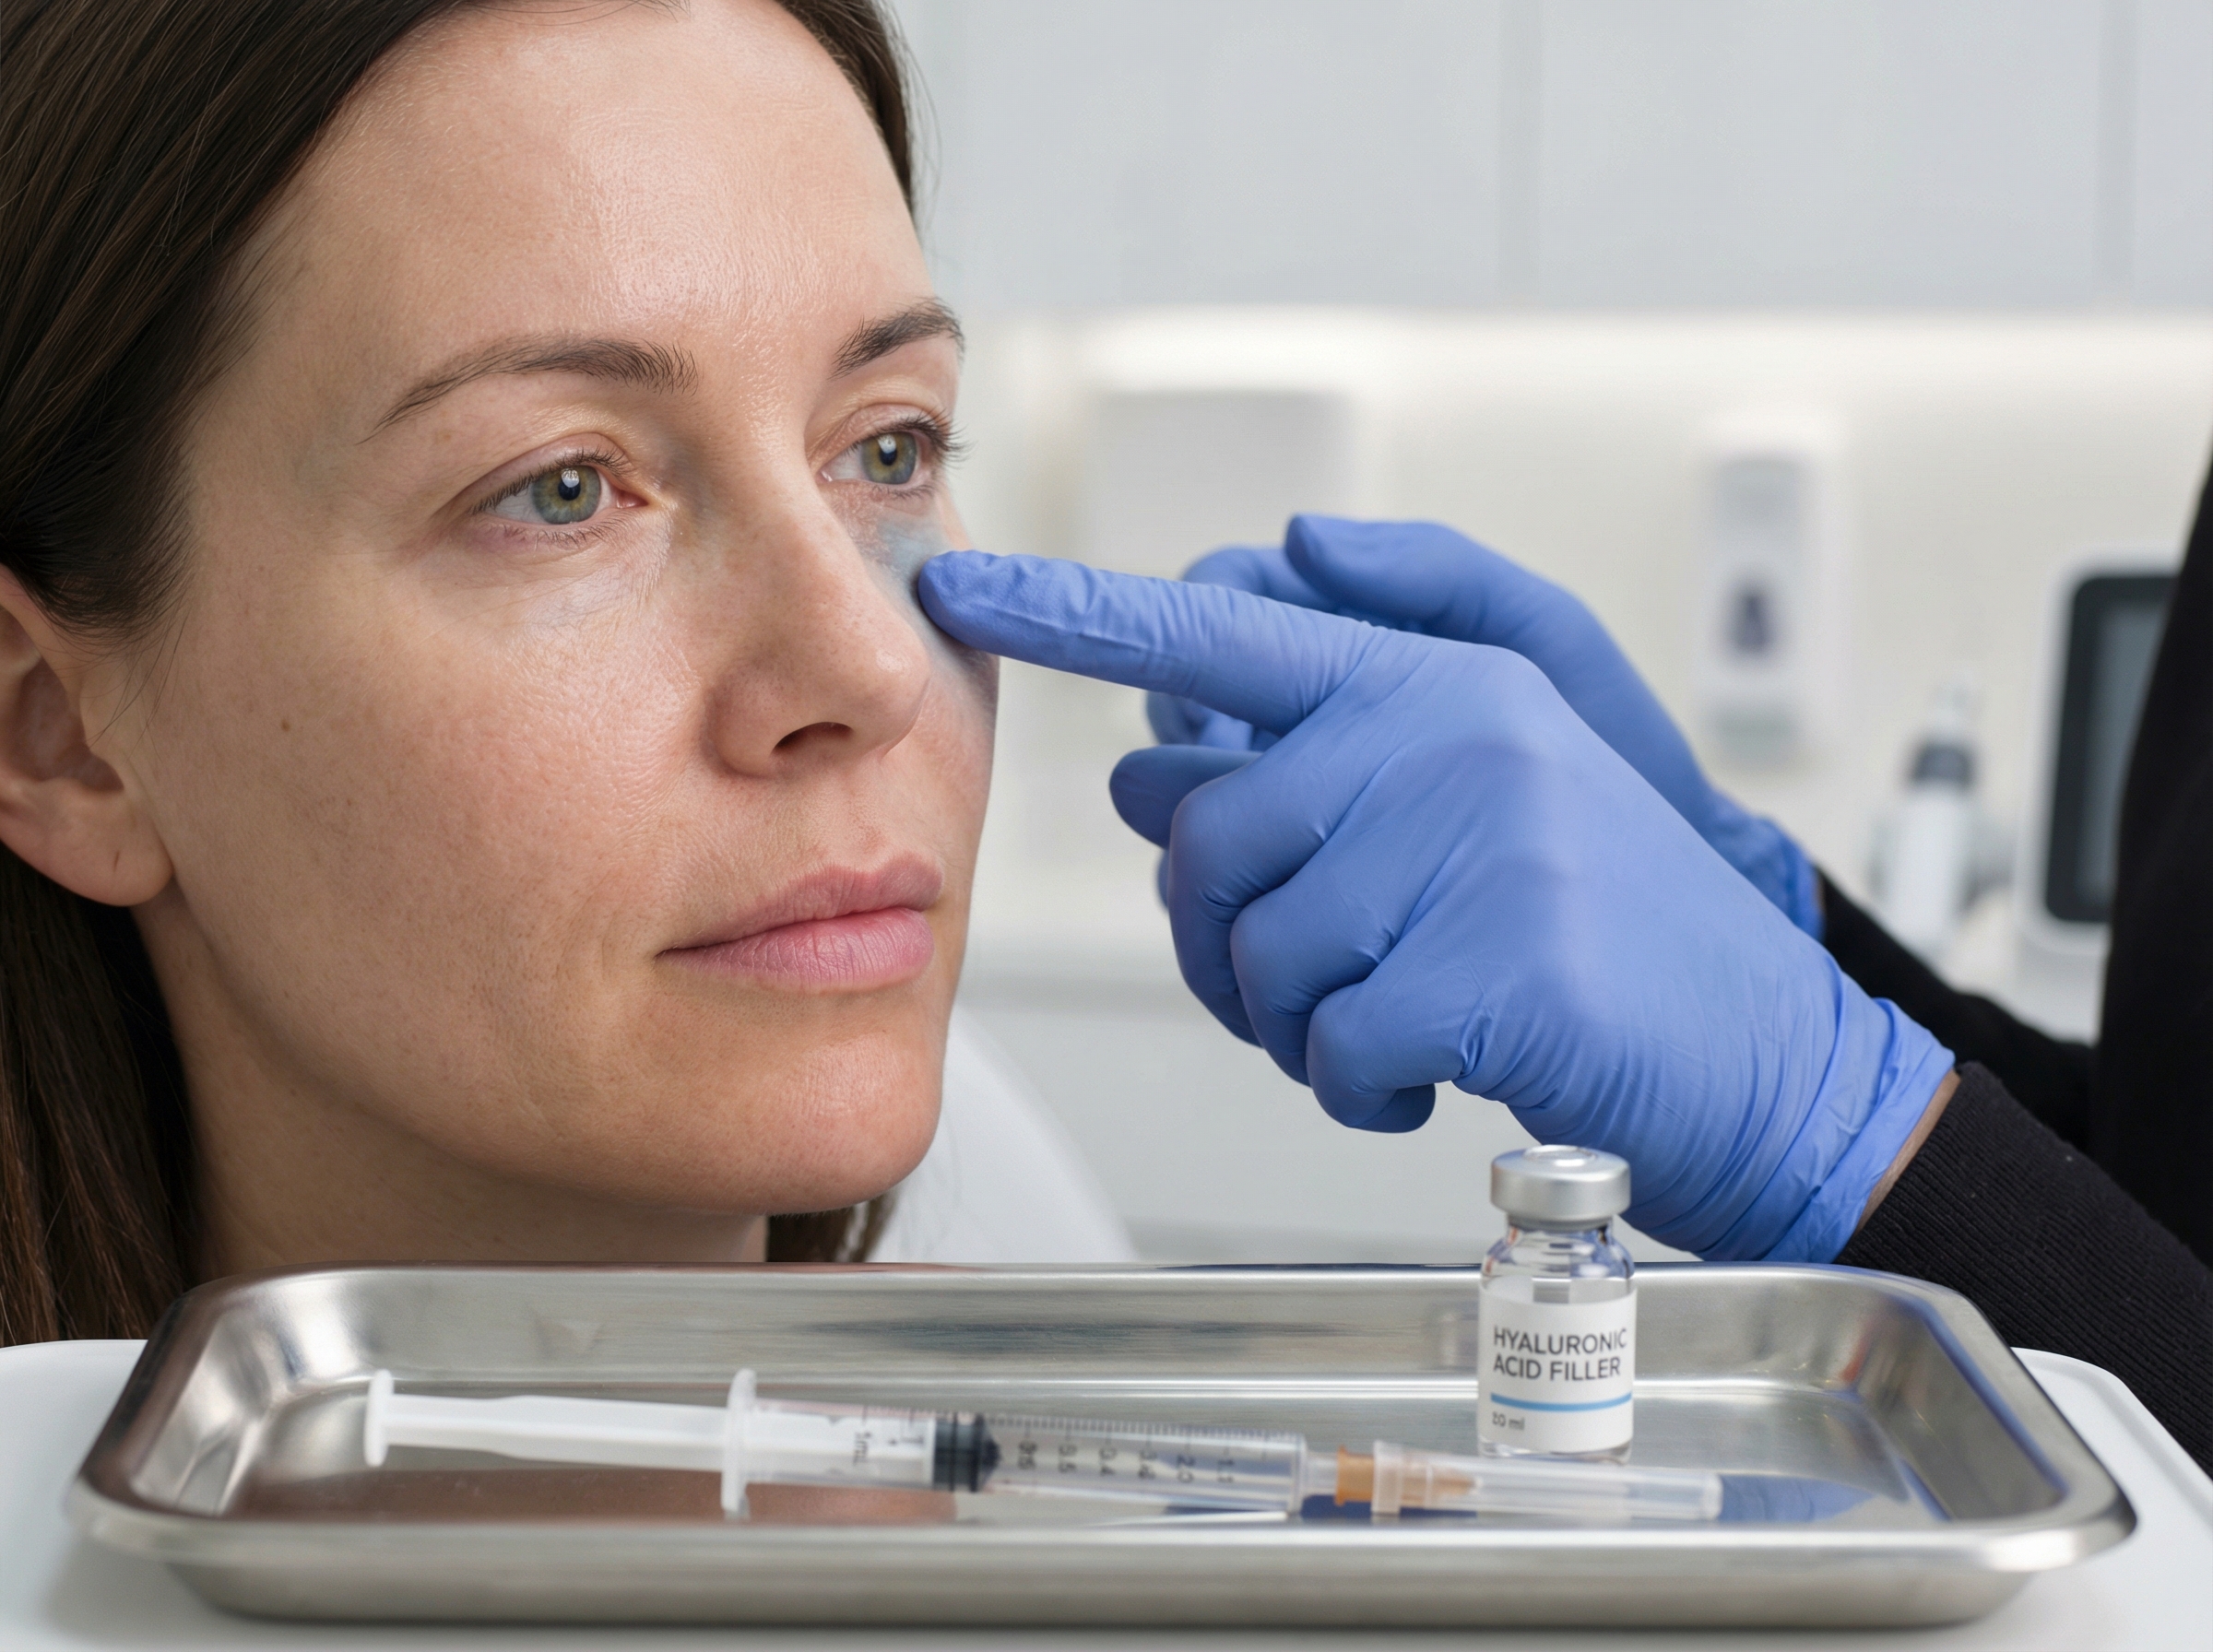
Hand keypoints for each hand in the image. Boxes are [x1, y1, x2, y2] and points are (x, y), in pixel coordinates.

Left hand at [919, 551, 1950, 1261]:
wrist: (1771, 1057)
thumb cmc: (1601, 932)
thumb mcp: (1491, 794)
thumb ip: (1326, 748)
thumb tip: (1156, 748)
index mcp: (1435, 684)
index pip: (1222, 635)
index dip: (1079, 613)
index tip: (966, 584)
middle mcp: (1449, 738)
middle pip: (1210, 838)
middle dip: (1232, 943)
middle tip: (1309, 986)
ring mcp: (1483, 844)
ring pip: (1263, 952)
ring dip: (1299, 1026)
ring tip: (1390, 1025)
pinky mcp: (1506, 964)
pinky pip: (1333, 1044)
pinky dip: (1357, 1088)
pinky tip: (1425, 1079)